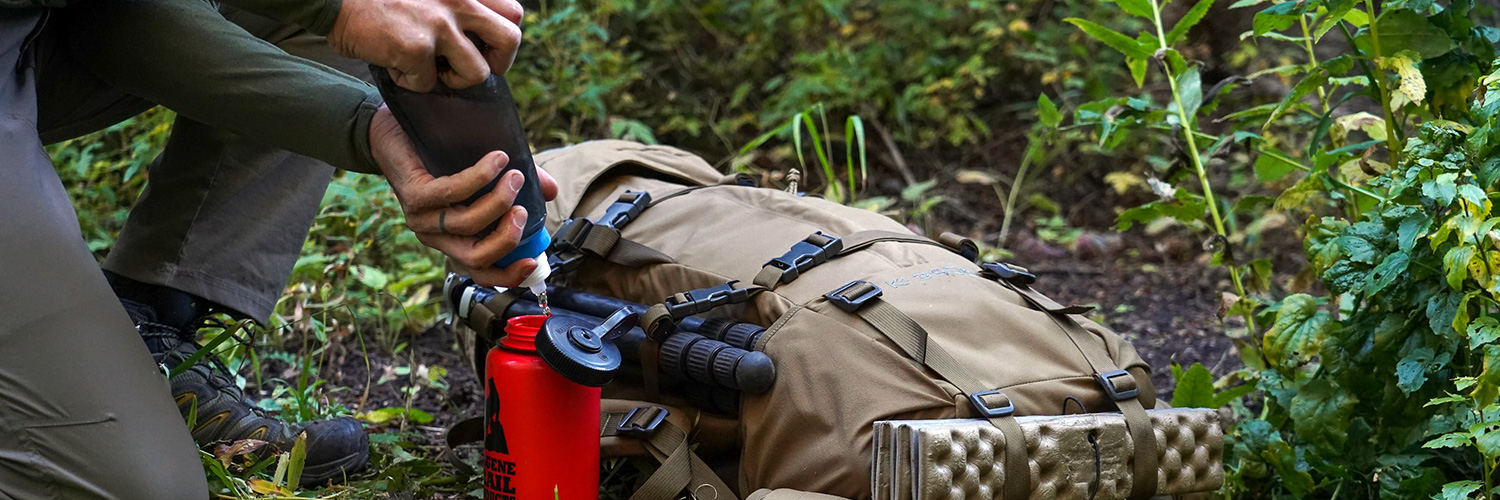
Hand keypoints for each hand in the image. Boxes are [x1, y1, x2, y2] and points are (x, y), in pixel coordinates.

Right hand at [328, 0, 522, 90]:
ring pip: (477, 72)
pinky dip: (410, 82)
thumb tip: (483, 40)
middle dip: (498, 64)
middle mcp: (460, 0)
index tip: (483, 47)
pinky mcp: (416, 46)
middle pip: (510, 40)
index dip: (503, 37)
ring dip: (454, 80)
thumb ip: (458, 6)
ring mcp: (439, 23)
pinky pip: (427, 82)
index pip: (514, 13)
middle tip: (472, 69)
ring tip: (428, 70)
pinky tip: (392, 65)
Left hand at [369, 105, 557, 285]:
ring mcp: (422, 218)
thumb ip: (517, 185)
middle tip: (525, 212)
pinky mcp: (413, 195)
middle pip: (475, 258)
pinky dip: (480, 178)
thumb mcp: (484, 175)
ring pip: (467, 225)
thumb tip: (551, 191)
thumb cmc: (438, 155)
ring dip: (499, 201)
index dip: (508, 276)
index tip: (533, 261)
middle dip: (507, 239)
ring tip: (515, 175)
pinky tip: (497, 161)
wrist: (389, 130)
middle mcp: (435, 235)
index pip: (480, 272)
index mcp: (452, 239)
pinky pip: (453, 192)